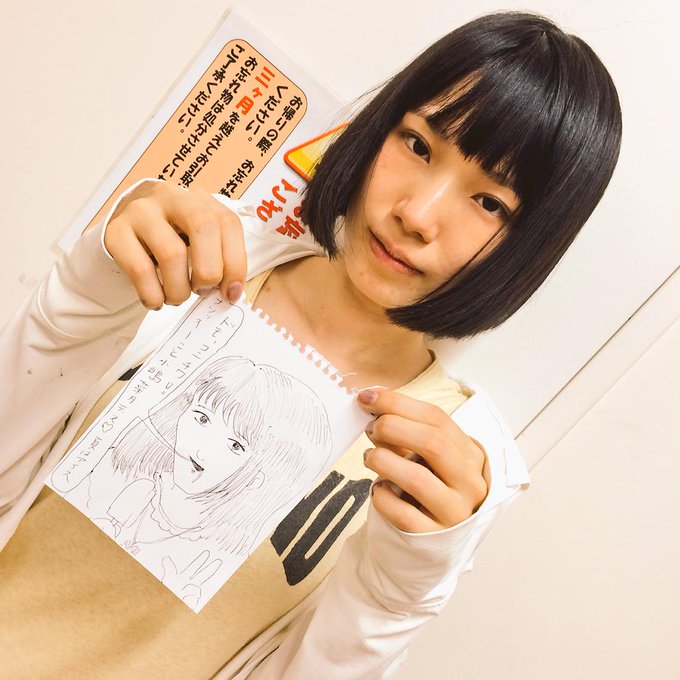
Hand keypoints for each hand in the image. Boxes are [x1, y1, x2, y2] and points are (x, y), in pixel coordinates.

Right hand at [103, 180, 246, 309]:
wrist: (126, 237)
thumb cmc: (171, 243)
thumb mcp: (199, 243)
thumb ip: (219, 260)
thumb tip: (231, 291)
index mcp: (199, 199)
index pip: (228, 222)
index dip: (235, 262)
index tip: (230, 293)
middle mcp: (171, 197)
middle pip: (203, 226)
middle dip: (209, 270)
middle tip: (202, 291)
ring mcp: (141, 211)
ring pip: (172, 253)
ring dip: (179, 289)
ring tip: (177, 297)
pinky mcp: (116, 231)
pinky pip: (140, 269)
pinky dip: (153, 294)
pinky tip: (156, 300)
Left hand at [160, 550, 222, 607]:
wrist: (168, 604)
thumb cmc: (170, 588)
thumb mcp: (167, 578)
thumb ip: (168, 568)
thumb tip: (165, 558)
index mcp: (186, 576)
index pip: (194, 567)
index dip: (200, 560)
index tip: (207, 553)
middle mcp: (192, 582)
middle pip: (203, 575)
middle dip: (211, 568)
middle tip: (219, 561)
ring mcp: (193, 591)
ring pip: (196, 588)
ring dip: (191, 589)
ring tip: (185, 591)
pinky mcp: (194, 600)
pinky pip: (194, 597)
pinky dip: (189, 596)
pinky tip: (186, 598)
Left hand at [357, 388, 490, 532]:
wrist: (433, 543)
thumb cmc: (428, 488)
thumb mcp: (426, 457)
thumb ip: (405, 431)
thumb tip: (370, 400)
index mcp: (470, 454)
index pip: (436, 418)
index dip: (398, 403)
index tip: (367, 398)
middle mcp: (470, 483)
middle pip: (433, 442)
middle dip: (392, 428)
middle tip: (370, 430)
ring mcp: (455, 513)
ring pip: (417, 478)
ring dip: (383, 461)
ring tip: (369, 458)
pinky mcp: (434, 538)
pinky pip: (403, 514)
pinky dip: (382, 496)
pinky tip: (377, 489)